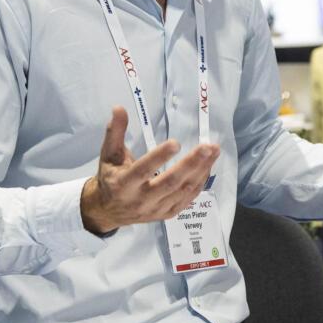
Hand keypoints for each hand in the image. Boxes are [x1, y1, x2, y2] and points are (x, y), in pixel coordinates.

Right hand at [80, 106, 220, 234]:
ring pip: (182, 191)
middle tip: (208, 147)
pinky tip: (208, 167)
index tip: (176, 142)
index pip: (142, 170)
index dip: (159, 157)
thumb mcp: (108, 154)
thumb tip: (119, 107)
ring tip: (214, 152)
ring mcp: (155, 209)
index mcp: (123, 184)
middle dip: (190, 164)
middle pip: (169, 182)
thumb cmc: (110, 177)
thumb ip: (115, 132)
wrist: (108, 211)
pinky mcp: (166, 214)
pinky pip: (187, 199)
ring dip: (200, 171)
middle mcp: (140, 199)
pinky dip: (199, 183)